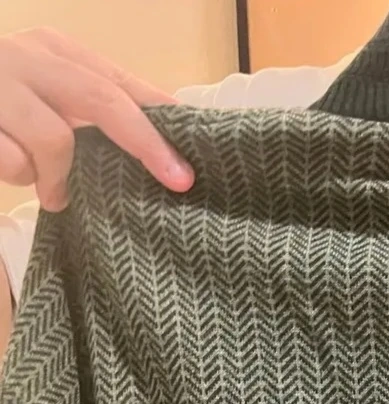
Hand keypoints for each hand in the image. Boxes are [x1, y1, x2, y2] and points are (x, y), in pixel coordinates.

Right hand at [0, 27, 193, 210]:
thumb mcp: (43, 92)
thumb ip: (87, 109)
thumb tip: (160, 146)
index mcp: (51, 48)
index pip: (119, 81)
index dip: (162, 118)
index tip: (194, 158)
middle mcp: (25, 56)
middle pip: (101, 99)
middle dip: (146, 143)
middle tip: (177, 181)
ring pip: (54, 141)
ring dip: (58, 178)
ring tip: (52, 195)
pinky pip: (13, 161)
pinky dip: (19, 177)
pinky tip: (8, 170)